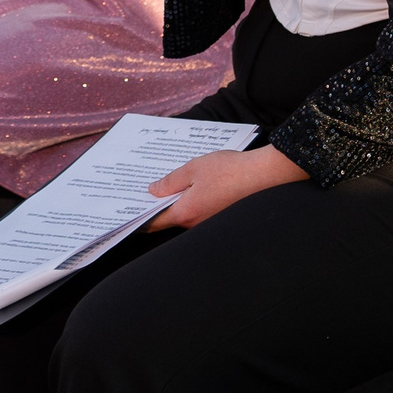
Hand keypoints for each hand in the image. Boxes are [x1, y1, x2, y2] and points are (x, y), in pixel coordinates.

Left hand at [145, 145, 307, 228]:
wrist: (266, 176)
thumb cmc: (230, 170)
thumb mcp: (194, 168)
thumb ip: (171, 181)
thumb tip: (153, 191)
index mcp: (186, 213)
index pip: (155, 223)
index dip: (139, 217)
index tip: (126, 212)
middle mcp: (197, 224)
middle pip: (169, 219)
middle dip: (156, 207)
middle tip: (142, 193)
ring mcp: (210, 223)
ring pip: (185, 215)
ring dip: (175, 203)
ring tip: (165, 185)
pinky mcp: (221, 217)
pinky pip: (200, 212)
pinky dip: (191, 202)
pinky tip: (191, 187)